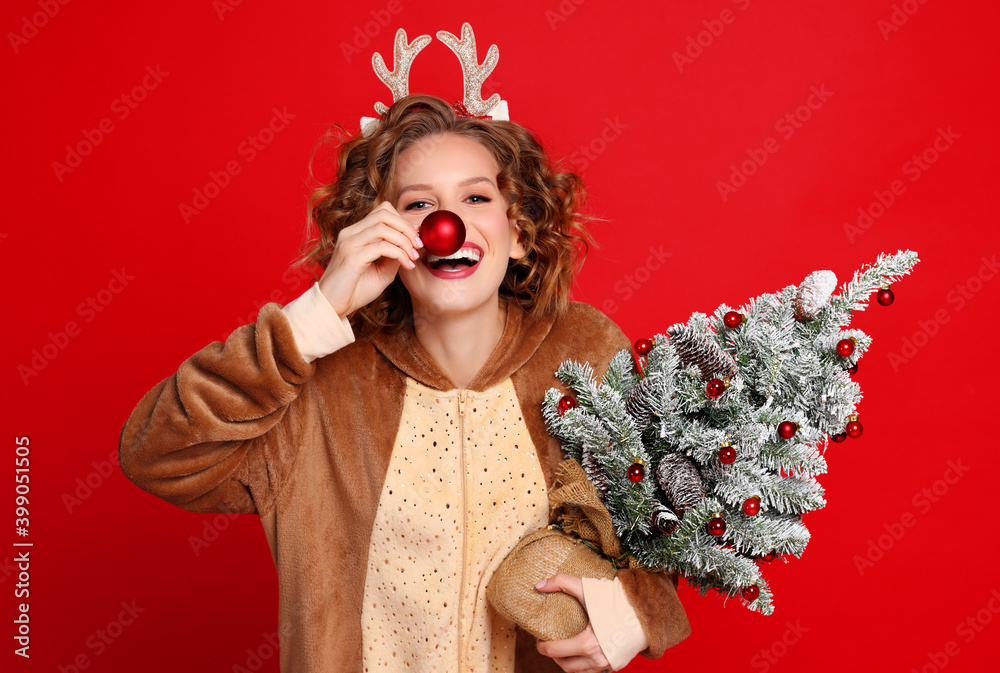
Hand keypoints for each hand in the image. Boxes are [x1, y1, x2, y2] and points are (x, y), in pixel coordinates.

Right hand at [318, 201, 422, 315]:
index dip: (403, 222)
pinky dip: (399, 254)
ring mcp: (349, 243)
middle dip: (406, 227)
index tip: (416, 240)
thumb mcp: (381, 271)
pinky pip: (382, 246)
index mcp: (355, 233)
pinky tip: (406, 265)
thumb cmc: (354, 291)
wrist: (332, 307)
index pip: (382, 212)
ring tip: (412, 257)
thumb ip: (394, 256)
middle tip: (418, 246)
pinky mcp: (352, 257)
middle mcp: (350, 233)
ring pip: (383, 227)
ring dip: (404, 240)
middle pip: (384, 213)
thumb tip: (411, 245)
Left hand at [534, 573, 612, 672]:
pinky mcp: (615, 664)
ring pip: (577, 672)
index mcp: (588, 643)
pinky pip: (592, 671)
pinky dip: (582, 665)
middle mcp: (597, 658)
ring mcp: (607, 664)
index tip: (539, 638)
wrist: (646, 610)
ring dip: (566, 662)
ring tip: (562, 648)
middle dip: (553, 656)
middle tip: (548, 643)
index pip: (554, 651)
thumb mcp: (587, 588)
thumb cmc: (617, 600)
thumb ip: (561, 582)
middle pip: (564, 665)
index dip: (541, 646)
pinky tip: (579, 652)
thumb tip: (539, 585)